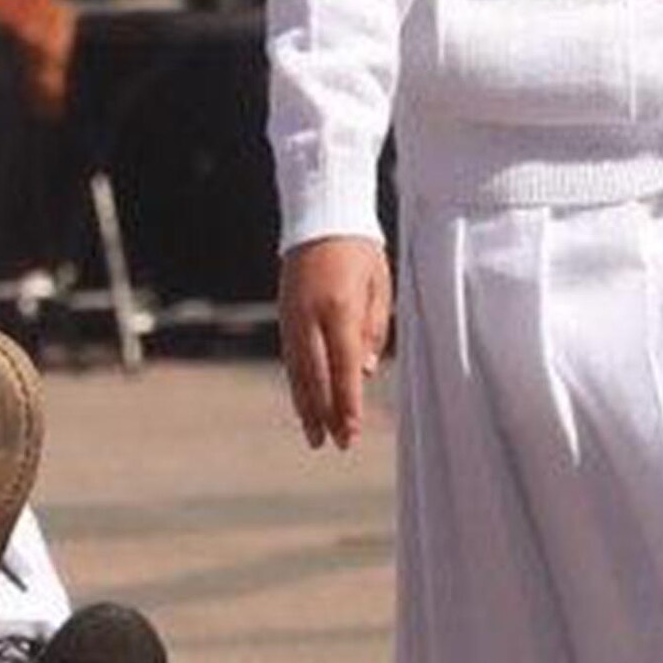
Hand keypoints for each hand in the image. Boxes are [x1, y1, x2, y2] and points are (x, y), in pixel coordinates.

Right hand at [280, 235, 391, 448]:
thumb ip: (373, 331)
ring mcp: (292, 317)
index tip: (351, 431)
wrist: (321, 218)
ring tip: (314, 434)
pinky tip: (303, 403)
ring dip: (306, 405)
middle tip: (334, 444)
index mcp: (338, 309)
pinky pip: (290, 358)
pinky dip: (297, 384)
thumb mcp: (379, 287)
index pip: (344, 367)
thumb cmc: (360, 252)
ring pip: (297, 372)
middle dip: (326, 413)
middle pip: (316, 377)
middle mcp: (310, 317)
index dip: (347, 403)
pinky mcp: (284, 316)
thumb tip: (364, 372)